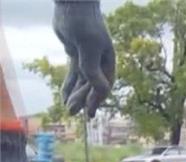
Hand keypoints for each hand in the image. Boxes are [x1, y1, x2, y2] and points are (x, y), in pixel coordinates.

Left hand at [53, 1, 115, 117]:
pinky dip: (69, 85)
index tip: (89, 113)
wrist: (73, 5)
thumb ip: (92, 68)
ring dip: (76, 96)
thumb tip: (101, 91)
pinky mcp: (76, 55)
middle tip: (72, 113)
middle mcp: (100, 62)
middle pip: (92, 86)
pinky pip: (74, 74)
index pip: (104, 86)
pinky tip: (64, 97)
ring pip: (82, 82)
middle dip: (83, 100)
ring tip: (68, 109)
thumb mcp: (88, 46)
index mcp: (107, 61)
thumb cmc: (84, 23)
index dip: (96, 100)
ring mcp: (88, 59)